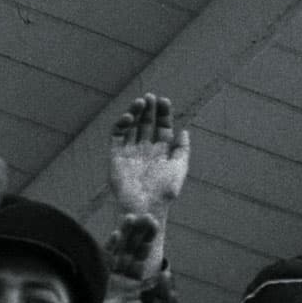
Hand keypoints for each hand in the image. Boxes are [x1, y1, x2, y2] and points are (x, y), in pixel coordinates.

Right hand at [88, 215, 172, 302]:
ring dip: (125, 235)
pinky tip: (117, 233)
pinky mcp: (99, 286)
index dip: (148, 245)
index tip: (154, 229)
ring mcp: (109, 283)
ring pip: (119, 253)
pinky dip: (110, 248)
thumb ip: (164, 299)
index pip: (143, 262)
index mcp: (135, 290)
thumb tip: (165, 273)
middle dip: (139, 235)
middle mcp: (121, 283)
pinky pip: (105, 263)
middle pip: (131, 253)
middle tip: (148, 217)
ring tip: (134, 217)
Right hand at [107, 93, 187, 267]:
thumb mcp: (179, 168)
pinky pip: (117, 136)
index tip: (164, 101)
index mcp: (160, 152)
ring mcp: (130, 152)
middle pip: (146, 124)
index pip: (162, 127)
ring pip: (131, 127)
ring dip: (135, 113)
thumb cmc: (164, 191)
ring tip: (140, 101)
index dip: (163, 114)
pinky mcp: (116, 156)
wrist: (145, 206)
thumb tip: (185, 131)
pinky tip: (128, 116)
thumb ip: (182, 149)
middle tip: (150, 96)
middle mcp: (145, 150)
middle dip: (149, 110)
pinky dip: (121, 124)